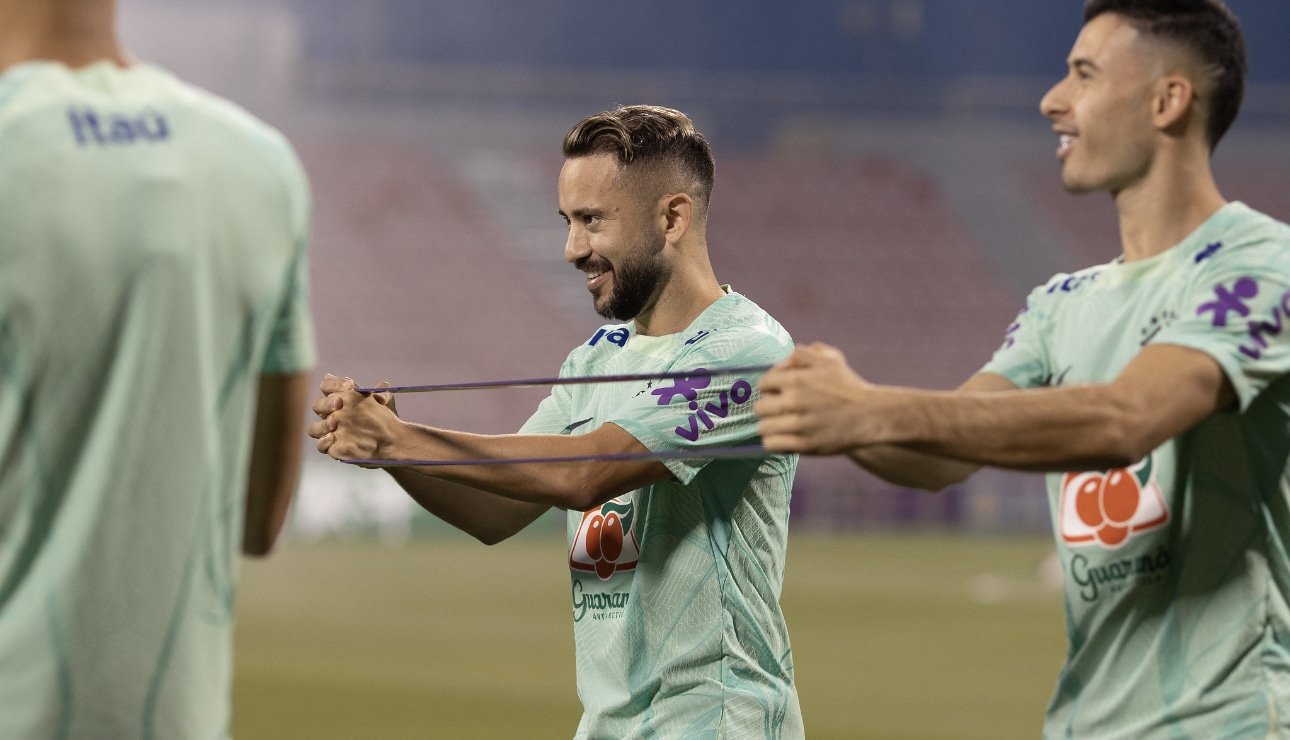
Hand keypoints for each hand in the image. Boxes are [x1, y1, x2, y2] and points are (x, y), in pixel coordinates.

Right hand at [307, 374, 399, 459]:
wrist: (391, 442)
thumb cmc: (384, 418)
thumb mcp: (387, 405)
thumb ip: (383, 395)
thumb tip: (383, 387)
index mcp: (340, 398)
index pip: (327, 386)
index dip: (334, 383)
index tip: (349, 385)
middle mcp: (331, 414)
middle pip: (318, 405)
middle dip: (326, 403)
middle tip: (339, 403)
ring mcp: (329, 431)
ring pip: (314, 427)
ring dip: (322, 424)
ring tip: (333, 423)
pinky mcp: (332, 447)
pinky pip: (321, 446)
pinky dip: (323, 442)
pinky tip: (332, 438)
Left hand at [754, 343, 878, 454]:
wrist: (870, 415)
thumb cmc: (848, 386)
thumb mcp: (829, 359)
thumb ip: (801, 354)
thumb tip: (779, 364)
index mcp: (796, 380)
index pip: (763, 384)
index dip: (770, 388)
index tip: (779, 392)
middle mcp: (794, 402)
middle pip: (760, 407)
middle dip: (768, 407)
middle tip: (780, 409)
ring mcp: (798, 425)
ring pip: (763, 428)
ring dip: (769, 426)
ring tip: (781, 425)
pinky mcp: (804, 445)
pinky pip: (772, 445)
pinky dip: (774, 442)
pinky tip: (784, 437)